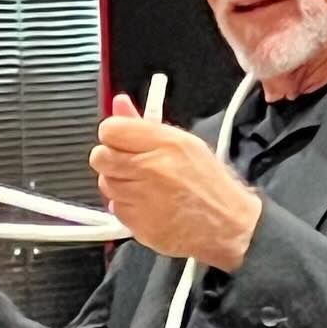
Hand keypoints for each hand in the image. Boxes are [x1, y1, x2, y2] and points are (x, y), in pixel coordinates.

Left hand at [90, 93, 260, 272]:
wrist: (226, 224)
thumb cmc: (207, 182)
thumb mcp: (184, 143)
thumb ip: (145, 124)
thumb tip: (118, 103)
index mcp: (166, 143)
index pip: (111, 130)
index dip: (113, 135)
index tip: (122, 140)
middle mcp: (152, 168)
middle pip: (100, 157)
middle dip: (110, 159)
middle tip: (130, 164)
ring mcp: (143, 198)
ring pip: (105, 183)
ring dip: (118, 184)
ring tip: (144, 186)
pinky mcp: (137, 223)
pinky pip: (115, 209)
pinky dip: (126, 207)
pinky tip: (147, 205)